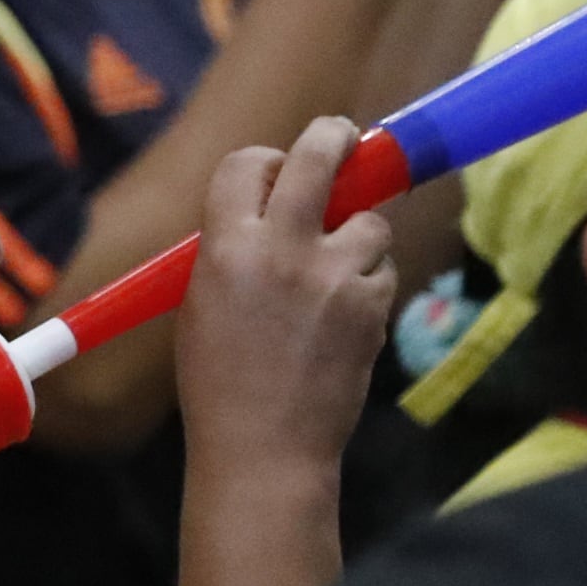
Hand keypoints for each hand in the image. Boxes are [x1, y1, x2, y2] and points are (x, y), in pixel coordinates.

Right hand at [176, 120, 397, 470]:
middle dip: (335, 137)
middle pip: (319, 156)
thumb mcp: (203, 302)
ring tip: (335, 274)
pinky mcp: (371, 308)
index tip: (279, 168)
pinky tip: (346, 319)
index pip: (248, 163)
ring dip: (358, 236)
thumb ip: (234, 247)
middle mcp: (282, 248)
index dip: (265, 160)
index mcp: (226, 245)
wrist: (265, 449)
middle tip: (345, 136)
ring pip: (369, 220)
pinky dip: (370, 285)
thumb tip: (274, 205)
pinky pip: (383, 271)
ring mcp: (333, 277)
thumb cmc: (220, 381)